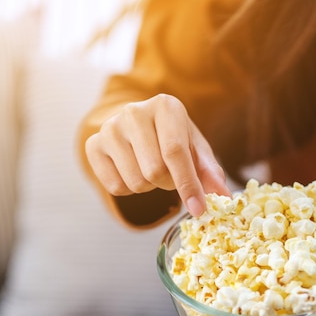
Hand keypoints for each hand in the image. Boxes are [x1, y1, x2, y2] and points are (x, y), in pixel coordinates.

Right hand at [85, 94, 230, 215]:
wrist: (136, 125)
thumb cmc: (171, 137)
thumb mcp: (194, 148)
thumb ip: (209, 171)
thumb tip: (223, 195)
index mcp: (165, 106)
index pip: (175, 152)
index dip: (188, 185)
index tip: (199, 210)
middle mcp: (134, 112)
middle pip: (154, 171)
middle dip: (168, 184)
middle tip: (170, 175)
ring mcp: (109, 128)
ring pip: (135, 183)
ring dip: (149, 187)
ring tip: (150, 169)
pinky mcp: (93, 145)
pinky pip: (115, 187)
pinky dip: (129, 189)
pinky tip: (132, 170)